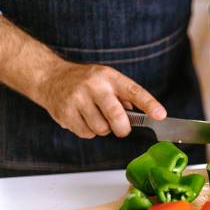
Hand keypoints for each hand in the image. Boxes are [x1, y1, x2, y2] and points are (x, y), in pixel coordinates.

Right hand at [36, 62, 165, 137]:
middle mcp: (93, 86)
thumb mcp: (106, 79)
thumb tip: (142, 113)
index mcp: (108, 76)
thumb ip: (124, 95)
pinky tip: (83, 119)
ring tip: (96, 117)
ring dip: (103, 129)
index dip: (149, 104)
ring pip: (101, 129)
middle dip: (123, 128)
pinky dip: (88, 132)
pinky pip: (86, 133)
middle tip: (122, 128)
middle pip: (116, 115)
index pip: (133, 91)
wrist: (49, 77)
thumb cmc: (84, 81)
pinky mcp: (65, 113)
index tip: (160, 115)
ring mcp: (77, 99)